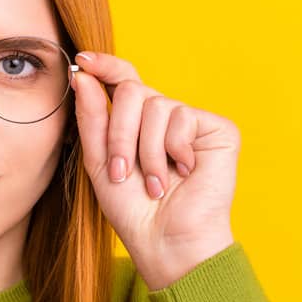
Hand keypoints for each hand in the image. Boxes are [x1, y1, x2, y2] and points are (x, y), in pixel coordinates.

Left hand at [71, 51, 240, 290]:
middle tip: (123, 171)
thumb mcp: (99, 161)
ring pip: (154, 105)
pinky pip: (181, 116)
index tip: (83, 61)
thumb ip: (91, 118)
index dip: (105, 65)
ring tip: (154, 183)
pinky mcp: (218, 128)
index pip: (122, 79)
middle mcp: (164, 115)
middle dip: (119, 134)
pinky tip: (183, 172)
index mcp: (136, 121)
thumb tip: (83, 75)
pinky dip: (172, 149)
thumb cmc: (132, 209)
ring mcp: (191, 120)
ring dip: (145, 151)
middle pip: (130, 91)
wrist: (165, 240)